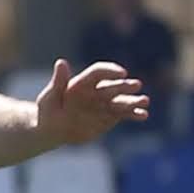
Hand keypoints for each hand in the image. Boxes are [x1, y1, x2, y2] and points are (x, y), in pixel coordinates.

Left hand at [29, 60, 149, 151]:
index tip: (122, 73)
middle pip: (113, 86)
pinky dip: (134, 114)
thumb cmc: (49, 111)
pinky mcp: (110, 117)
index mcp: (82, 83)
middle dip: (125, 85)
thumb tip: (61, 62)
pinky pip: (124, 114)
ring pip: (122, 100)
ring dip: (134, 100)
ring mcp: (104, 104)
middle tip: (136, 85)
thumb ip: (58, 82)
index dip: (110, 71)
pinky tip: (143, 115)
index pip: (99, 73)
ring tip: (145, 101)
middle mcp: (96, 91)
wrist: (53, 130)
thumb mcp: (50, 98)